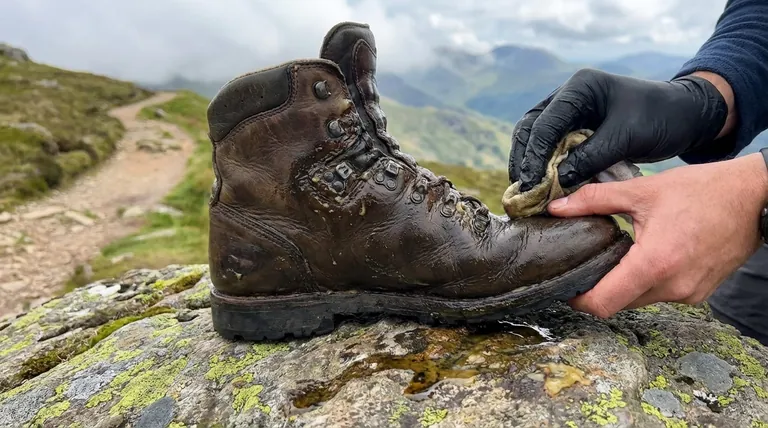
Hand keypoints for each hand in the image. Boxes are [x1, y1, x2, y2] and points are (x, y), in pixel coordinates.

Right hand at [508, 68, 730, 190]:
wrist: (683, 116)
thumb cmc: (660, 118)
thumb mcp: (626, 137)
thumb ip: (590, 157)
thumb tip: (557, 180)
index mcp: (579, 89)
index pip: (544, 123)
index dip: (534, 155)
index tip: (531, 184)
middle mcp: (568, 97)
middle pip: (530, 128)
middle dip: (524, 159)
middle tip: (523, 191)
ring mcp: (569, 113)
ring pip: (536, 138)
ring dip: (530, 164)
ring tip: (528, 192)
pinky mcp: (575, 130)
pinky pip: (551, 148)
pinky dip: (546, 167)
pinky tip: (544, 187)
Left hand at [547, 153, 767, 317]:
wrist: (754, 197)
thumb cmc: (702, 191)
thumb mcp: (642, 190)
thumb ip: (594, 200)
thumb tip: (557, 208)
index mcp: (654, 263)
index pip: (603, 303)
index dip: (578, 300)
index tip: (567, 286)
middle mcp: (673, 287)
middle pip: (619, 303)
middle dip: (600, 288)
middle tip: (588, 265)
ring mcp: (689, 294)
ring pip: (640, 300)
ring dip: (625, 284)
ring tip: (619, 255)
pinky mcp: (699, 293)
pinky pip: (662, 295)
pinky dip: (648, 282)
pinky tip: (647, 257)